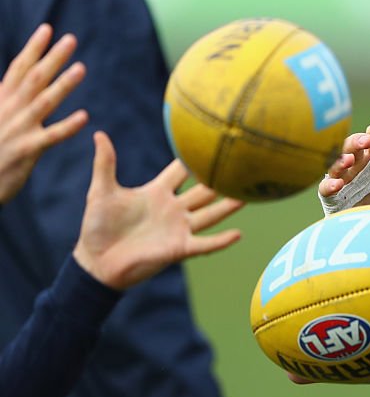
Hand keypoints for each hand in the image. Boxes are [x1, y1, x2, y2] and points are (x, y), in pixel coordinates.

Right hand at [0, 24, 87, 202]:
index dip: (33, 49)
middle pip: (34, 78)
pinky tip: (85, 116)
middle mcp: (9, 111)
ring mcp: (18, 129)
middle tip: (71, 39)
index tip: (47, 29)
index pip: (19, 69)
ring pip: (45, 102)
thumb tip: (10, 82)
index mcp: (1, 101)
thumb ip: (5, 100)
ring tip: (82, 68)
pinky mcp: (27, 151)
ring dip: (63, 84)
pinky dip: (67, 126)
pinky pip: (51, 136)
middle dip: (52, 58)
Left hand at [72, 131, 243, 289]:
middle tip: (241, 163)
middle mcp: (174, 208)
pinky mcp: (179, 248)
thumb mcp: (101, 192)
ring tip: (248, 195)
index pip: (181, 170)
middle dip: (221, 178)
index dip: (194, 157)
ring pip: (210, 214)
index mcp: (157, 192)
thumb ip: (105, 164)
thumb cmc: (98, 227)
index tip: (212, 139)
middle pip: (203, 190)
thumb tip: (99, 134)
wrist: (95, 262)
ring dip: (228, 206)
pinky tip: (238, 234)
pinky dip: (221, 240)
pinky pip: (204, 243)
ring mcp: (178, 228)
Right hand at [318, 118, 369, 206]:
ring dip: (342, 159)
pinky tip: (338, 184)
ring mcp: (345, 183)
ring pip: (337, 165)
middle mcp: (359, 168)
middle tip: (367, 141)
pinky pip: (326, 190)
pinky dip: (329, 185)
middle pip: (353, 147)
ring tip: (350, 159)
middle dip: (357, 141)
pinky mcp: (335, 201)